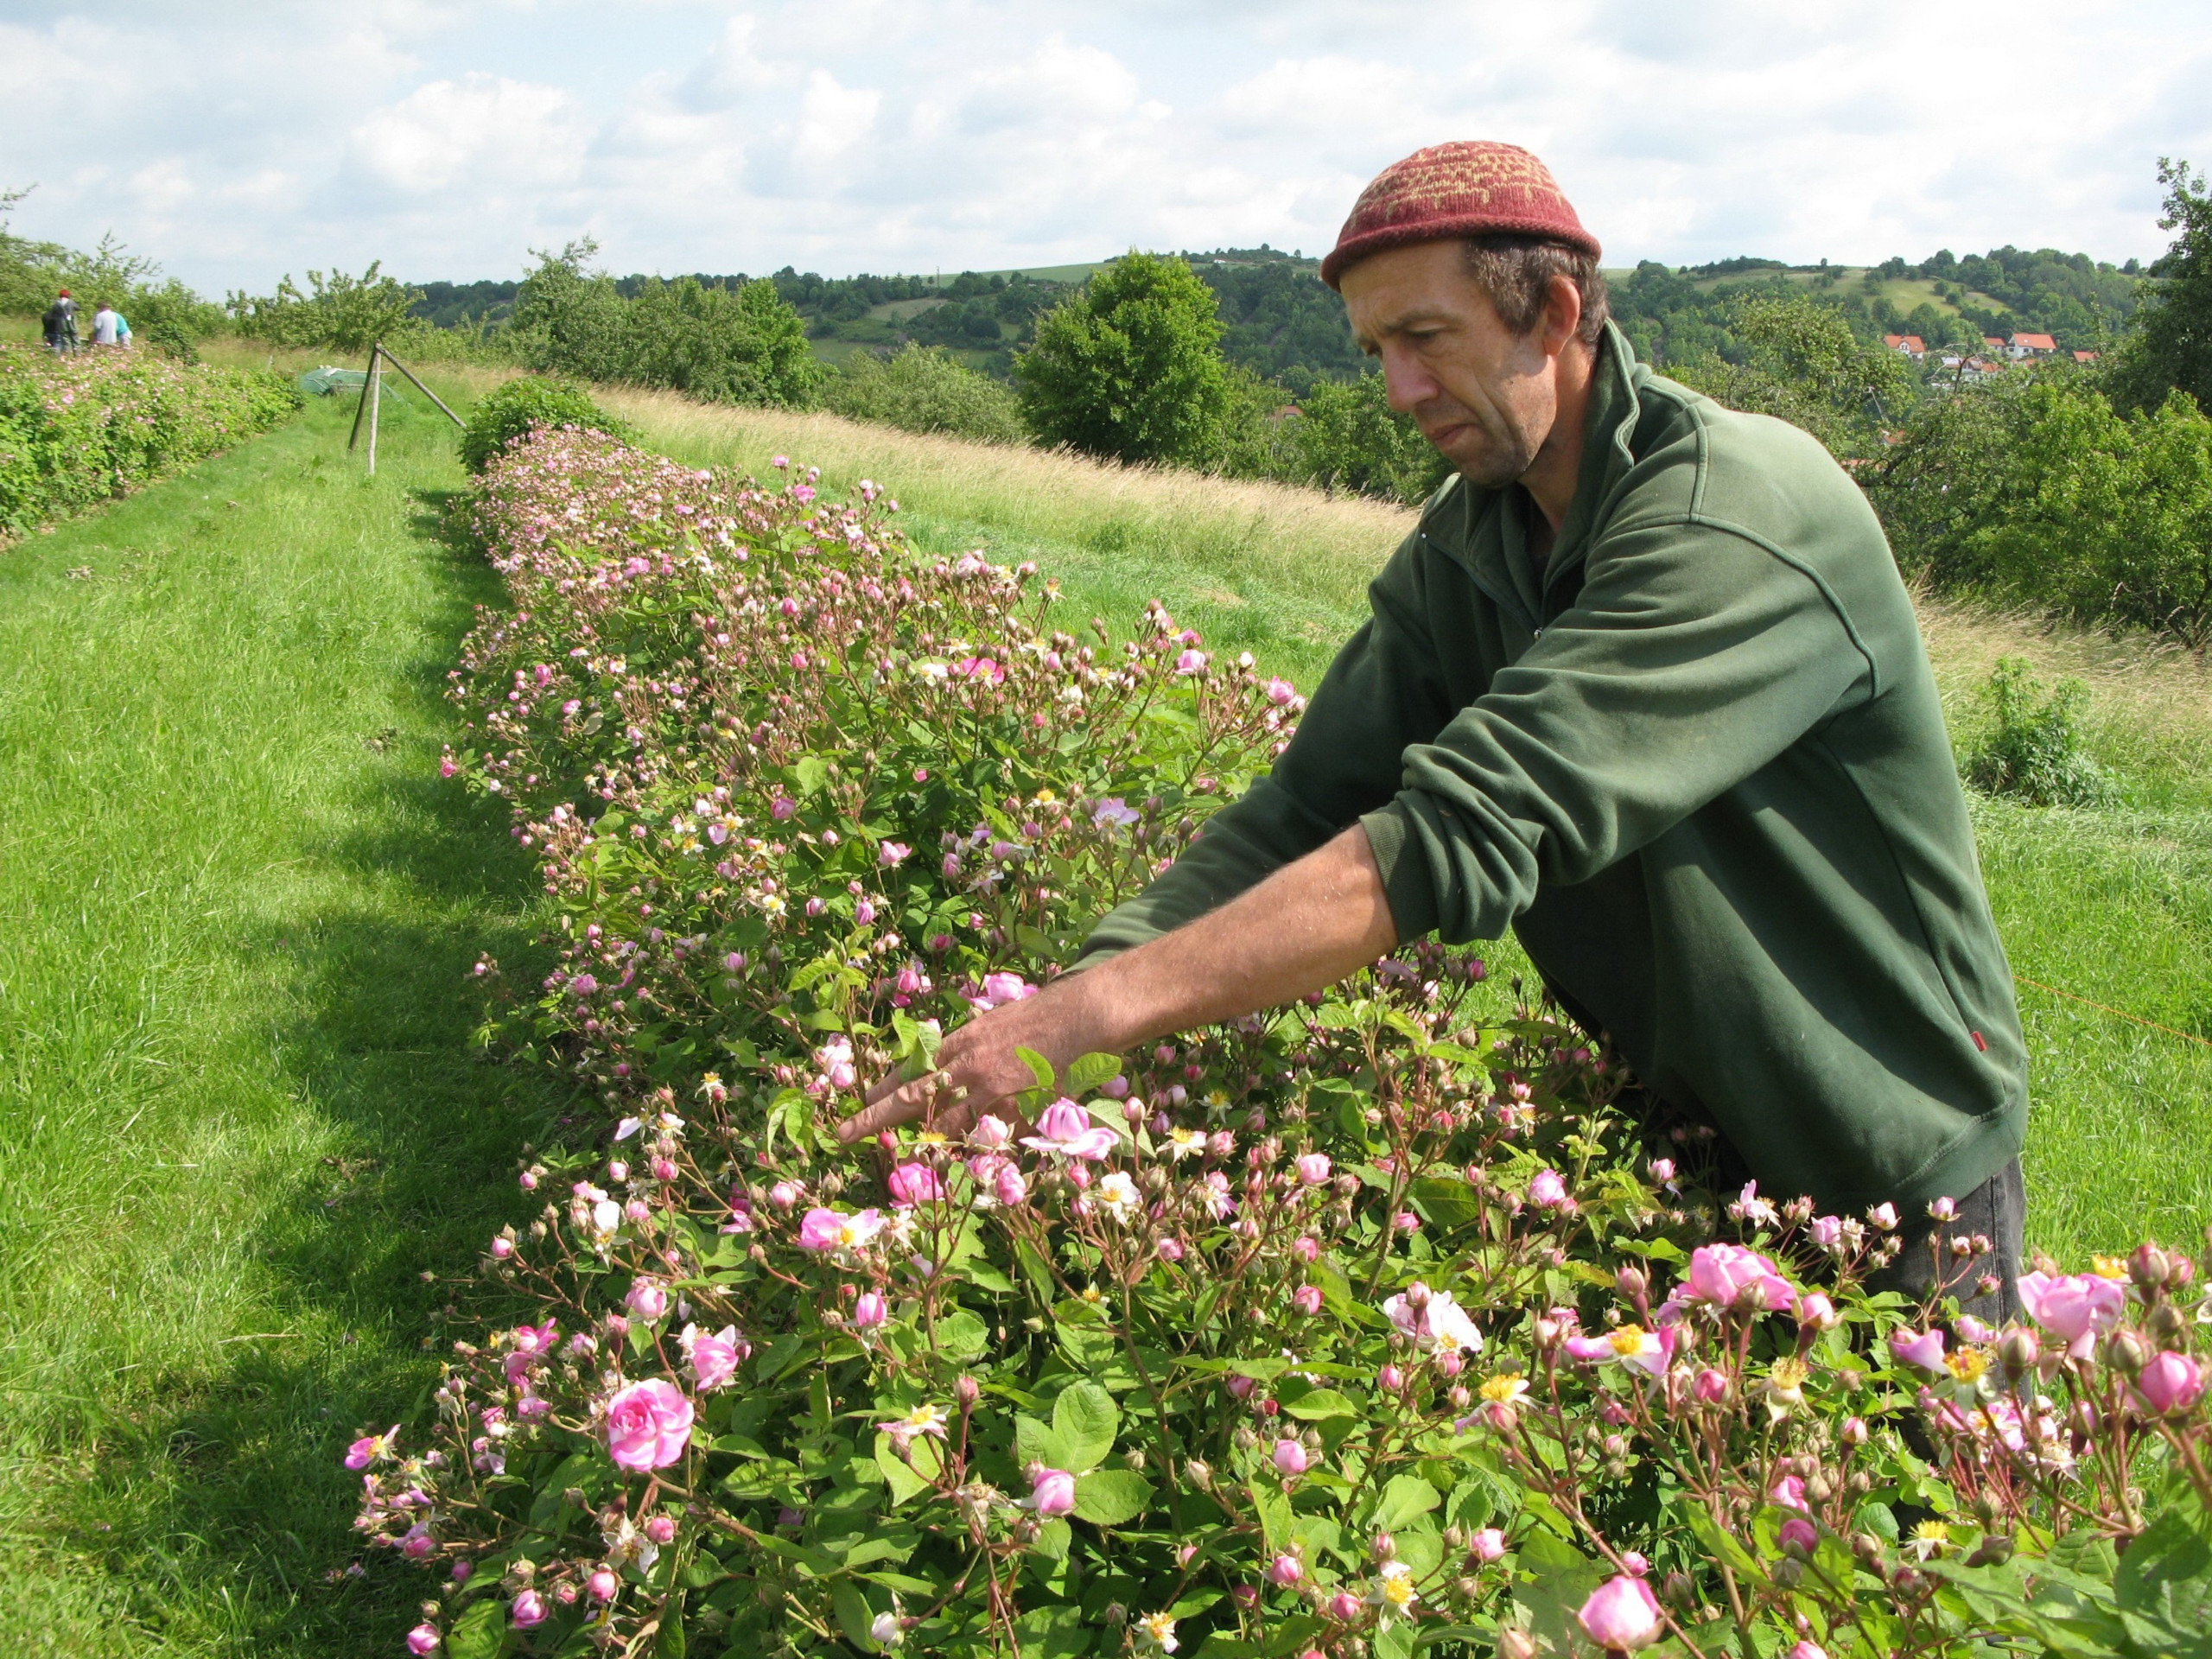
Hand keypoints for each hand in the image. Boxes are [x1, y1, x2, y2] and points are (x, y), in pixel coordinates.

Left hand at [835, 974, 1109, 1143]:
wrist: (1078, 1018)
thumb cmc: (1036, 1019)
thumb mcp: (988, 1026)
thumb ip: (962, 1051)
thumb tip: (937, 1074)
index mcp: (958, 1044)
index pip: (909, 1071)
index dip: (881, 1091)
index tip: (858, 1103)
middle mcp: (966, 1068)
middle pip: (911, 1100)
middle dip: (873, 1119)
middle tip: (842, 1134)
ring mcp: (990, 1093)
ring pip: (945, 1127)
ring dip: (923, 1145)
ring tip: (902, 1160)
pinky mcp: (1015, 1113)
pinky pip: (988, 1138)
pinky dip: (978, 1147)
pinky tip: (969, 1158)